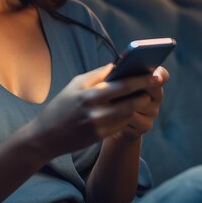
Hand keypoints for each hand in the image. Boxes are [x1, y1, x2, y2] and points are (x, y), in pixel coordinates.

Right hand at [26, 64, 169, 161]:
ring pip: (129, 114)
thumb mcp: (75, 85)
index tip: (156, 74)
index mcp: (90, 94)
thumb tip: (117, 65)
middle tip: (155, 86)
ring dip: (137, 105)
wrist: (46, 136)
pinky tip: (128, 110)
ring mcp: (99, 126)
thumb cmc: (61, 106)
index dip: (142, 80)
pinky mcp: (100, 137)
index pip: (123, 85)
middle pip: (131, 101)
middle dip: (145, 93)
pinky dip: (127, 116)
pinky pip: (121, 125)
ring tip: (142, 96)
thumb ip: (97, 75)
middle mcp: (96, 111)